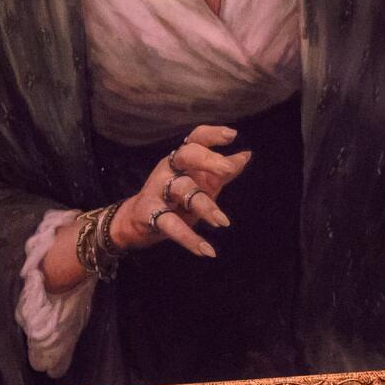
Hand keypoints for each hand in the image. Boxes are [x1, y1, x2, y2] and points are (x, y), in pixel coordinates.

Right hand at [108, 124, 251, 258]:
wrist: (137, 221)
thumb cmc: (175, 197)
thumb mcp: (200, 183)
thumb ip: (223, 171)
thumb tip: (246, 155)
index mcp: (181, 159)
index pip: (196, 139)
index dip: (212, 134)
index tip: (232, 135)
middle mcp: (169, 169)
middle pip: (187, 155)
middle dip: (208, 160)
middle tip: (228, 169)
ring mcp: (157, 190)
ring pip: (182, 190)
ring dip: (205, 205)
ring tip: (223, 222)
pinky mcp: (150, 214)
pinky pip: (171, 225)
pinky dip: (190, 239)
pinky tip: (207, 250)